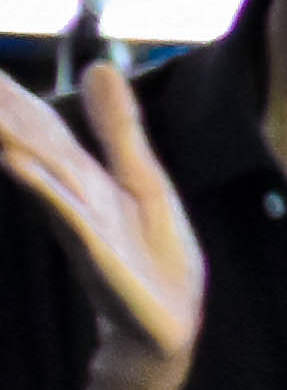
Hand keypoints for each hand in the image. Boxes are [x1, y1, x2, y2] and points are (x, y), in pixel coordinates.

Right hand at [0, 59, 202, 389]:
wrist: (168, 323)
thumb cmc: (153, 255)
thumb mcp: (141, 177)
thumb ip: (118, 128)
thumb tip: (100, 67)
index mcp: (81, 174)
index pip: (39, 123)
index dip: (9, 91)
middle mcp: (70, 192)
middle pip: (29, 139)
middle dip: (1, 107)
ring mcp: (80, 218)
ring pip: (40, 167)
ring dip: (9, 136)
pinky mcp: (95, 246)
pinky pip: (65, 211)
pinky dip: (42, 186)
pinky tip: (18, 164)